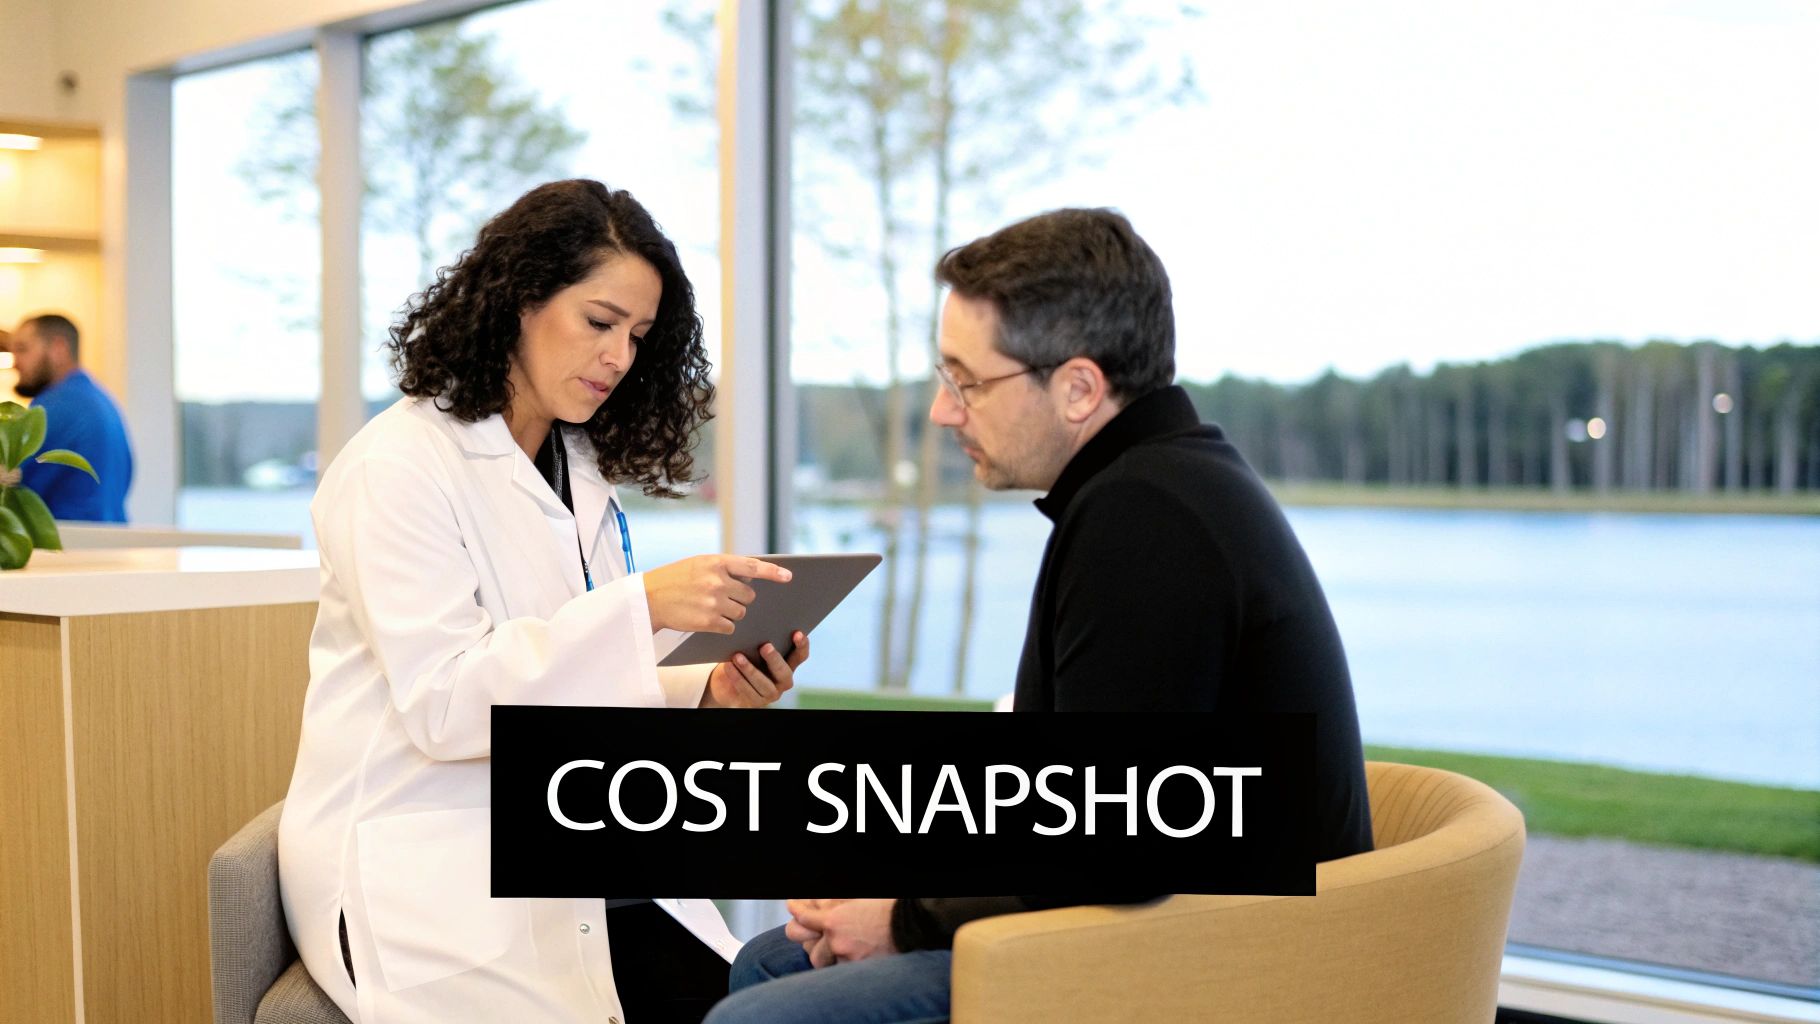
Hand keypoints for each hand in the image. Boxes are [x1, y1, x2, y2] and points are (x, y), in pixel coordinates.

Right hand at [642, 555, 791, 634]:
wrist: (649, 598)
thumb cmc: (676, 579)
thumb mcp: (699, 564)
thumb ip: (723, 568)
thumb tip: (752, 577)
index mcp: (716, 562)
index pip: (753, 566)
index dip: (773, 573)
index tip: (789, 577)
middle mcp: (717, 580)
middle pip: (749, 596)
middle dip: (740, 599)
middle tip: (722, 597)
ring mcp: (714, 601)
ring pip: (741, 613)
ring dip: (731, 613)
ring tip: (711, 607)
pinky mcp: (709, 621)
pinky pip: (730, 626)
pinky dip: (722, 626)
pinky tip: (706, 619)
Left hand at [702, 631, 807, 707]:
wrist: (727, 684)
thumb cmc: (744, 659)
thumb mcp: (753, 649)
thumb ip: (760, 640)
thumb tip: (756, 623)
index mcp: (788, 665)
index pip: (800, 656)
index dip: (801, 645)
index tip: (796, 633)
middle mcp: (783, 681)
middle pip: (784, 672)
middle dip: (774, 659)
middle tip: (765, 646)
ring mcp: (771, 693)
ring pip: (764, 684)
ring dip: (750, 670)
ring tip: (737, 656)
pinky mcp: (756, 702)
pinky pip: (748, 691)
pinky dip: (737, 678)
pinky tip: (729, 667)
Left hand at [786, 898, 895, 966]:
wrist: (911, 923)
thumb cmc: (886, 906)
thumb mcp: (855, 898)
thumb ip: (833, 902)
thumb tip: (818, 903)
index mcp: (834, 919)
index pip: (804, 918)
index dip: (797, 911)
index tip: (794, 906)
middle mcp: (836, 941)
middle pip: (809, 948)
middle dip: (811, 941)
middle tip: (817, 934)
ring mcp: (847, 957)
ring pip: (823, 962)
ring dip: (826, 954)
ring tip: (835, 946)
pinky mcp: (859, 968)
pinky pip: (841, 969)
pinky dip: (844, 962)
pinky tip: (853, 952)